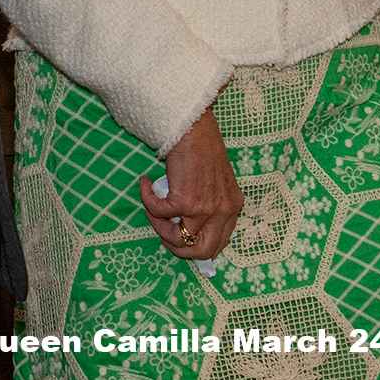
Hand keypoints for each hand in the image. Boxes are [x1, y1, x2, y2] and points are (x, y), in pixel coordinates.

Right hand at [141, 106, 242, 259]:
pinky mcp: (185, 202)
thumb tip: (188, 226)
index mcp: (233, 206)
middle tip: (163, 231)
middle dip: (179, 248)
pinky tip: (146, 184)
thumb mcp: (216, 181)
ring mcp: (205, 209)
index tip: (180, 236)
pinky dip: (147, 201)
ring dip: (159, 227)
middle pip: (203, 252)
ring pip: (178, 240)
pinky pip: (159, 213)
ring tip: (152, 208)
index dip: (197, 245)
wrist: (193, 127)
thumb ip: (210, 203)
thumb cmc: (202, 147)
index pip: (219, 243)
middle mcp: (223, 211)